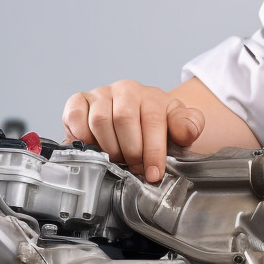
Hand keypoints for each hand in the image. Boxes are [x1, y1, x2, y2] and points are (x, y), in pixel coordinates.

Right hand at [62, 80, 204, 181]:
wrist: (138, 116)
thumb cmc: (158, 124)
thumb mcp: (179, 126)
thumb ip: (189, 126)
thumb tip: (187, 131)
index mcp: (151, 96)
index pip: (152, 121)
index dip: (152, 151)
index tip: (153, 173)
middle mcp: (125, 90)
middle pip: (123, 119)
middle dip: (130, 151)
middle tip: (134, 167)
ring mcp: (101, 94)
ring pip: (99, 120)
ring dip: (108, 147)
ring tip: (117, 159)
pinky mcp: (79, 101)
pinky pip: (74, 115)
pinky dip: (81, 135)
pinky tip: (94, 147)